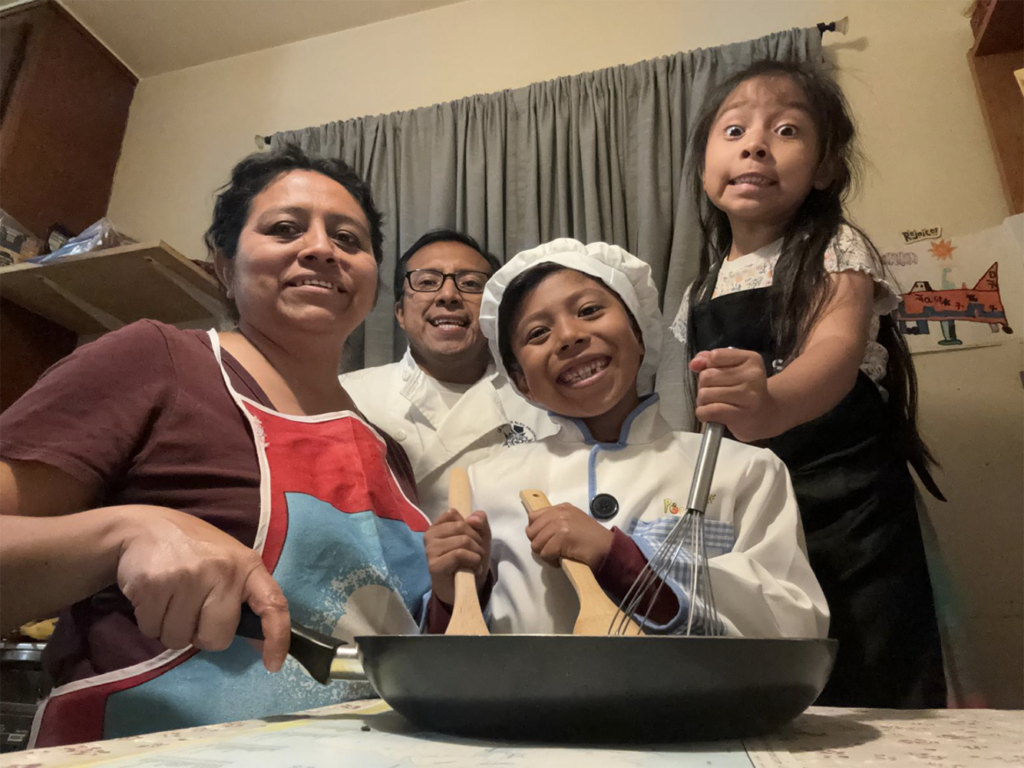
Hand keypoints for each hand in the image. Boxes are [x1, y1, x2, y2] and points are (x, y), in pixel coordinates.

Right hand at [115, 506, 289, 671]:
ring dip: (171, 629)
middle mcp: (223, 570)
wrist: (145, 528)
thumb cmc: (195, 551)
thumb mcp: (229, 565)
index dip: (277, 638)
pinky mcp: (154, 584)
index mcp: (247, 566)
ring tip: (170, 598)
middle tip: (192, 610)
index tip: (273, 665)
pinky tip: (153, 596)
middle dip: (201, 635)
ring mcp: (188, 576)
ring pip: (180, 640)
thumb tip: (260, 645)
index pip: (273, 605)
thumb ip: (244, 600)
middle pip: (217, 638)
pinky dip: (150, 622)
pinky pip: (152, 630)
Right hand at [424, 508, 490, 604]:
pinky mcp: (434, 565)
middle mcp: (429, 536)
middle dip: (476, 541)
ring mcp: (430, 550)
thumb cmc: (469, 560)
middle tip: (477, 554)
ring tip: (474, 562)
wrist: (464, 588)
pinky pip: (459, 554)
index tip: (472, 540)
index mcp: (436, 526)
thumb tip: (472, 518)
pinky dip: (472, 560)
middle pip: (461, 526)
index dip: (470, 526)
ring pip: (462, 540)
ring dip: (476, 553)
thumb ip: (480, 522)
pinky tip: (472, 569)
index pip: (453, 513)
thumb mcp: (479, 537)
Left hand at [525, 503, 613, 569]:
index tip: (546, 540)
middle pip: (532, 531)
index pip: (533, 517)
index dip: (536, 531)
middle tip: (553, 550)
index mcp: (561, 508)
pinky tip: (562, 560)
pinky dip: (552, 561)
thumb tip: (534, 531)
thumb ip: (555, 522)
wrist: (608, 548)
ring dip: (546, 554)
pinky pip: (545, 553)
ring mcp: (561, 524)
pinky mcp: (563, 537)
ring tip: (558, 555)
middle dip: (540, 544)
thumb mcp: (572, 522)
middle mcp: (560, 513)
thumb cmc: (591, 540)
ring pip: (536, 544)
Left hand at [689, 348, 780, 441]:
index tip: (715, 376)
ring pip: (705, 394)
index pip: (714, 356)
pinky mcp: (741, 415)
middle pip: (707, 376)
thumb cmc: (744, 390)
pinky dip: (703, 414)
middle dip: (703, 386)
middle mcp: (752, 375)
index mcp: (751, 359)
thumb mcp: (731, 368)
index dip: (707, 367)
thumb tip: (694, 364)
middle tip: (714, 394)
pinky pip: (709, 410)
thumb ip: (709, 360)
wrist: (765, 415)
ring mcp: (748, 395)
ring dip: (703, 402)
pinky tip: (710, 414)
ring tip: (714, 404)